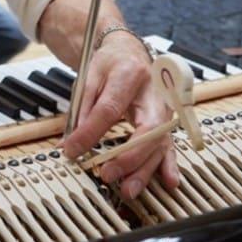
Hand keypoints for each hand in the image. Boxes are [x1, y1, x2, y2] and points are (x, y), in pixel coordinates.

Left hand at [62, 31, 177, 199]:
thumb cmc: (110, 63)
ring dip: (144, 170)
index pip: (110, 108)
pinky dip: (168, 165)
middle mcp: (155, 92)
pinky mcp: (167, 122)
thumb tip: (72, 143)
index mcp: (130, 73)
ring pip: (160, 144)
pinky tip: (168, 181)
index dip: (91, 131)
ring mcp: (165, 109)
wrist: (129, 52)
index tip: (73, 149)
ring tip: (128, 189)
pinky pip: (169, 146)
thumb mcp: (90, 76)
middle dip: (127, 158)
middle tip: (106, 174)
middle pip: (146, 130)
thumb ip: (83, 108)